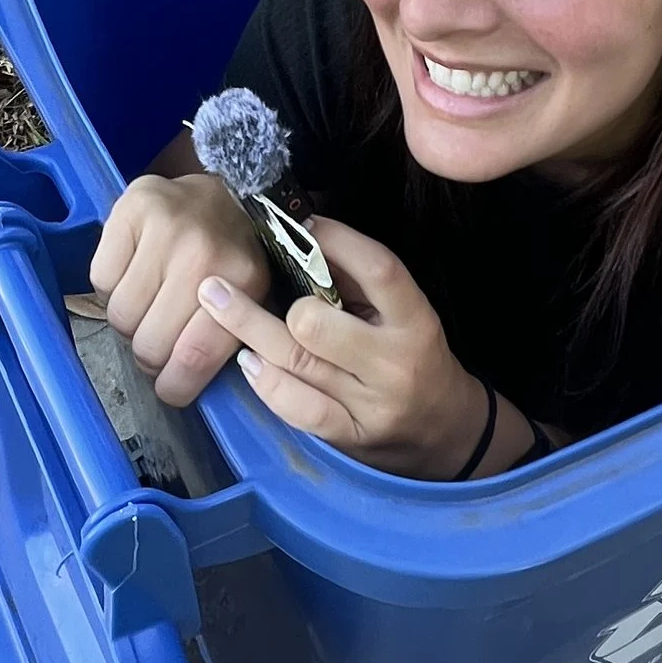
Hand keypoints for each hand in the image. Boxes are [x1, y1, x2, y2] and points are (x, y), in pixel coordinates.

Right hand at [89, 171, 270, 403]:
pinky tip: (135, 274)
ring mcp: (163, 227)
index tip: (169, 390)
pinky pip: (100, 279)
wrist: (227, 193)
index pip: (193, 356)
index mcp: (244, 280)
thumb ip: (230, 338)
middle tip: (159, 342)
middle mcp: (202, 252)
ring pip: (120, 315)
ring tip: (149, 305)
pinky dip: (112, 286)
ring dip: (130, 321)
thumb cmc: (237, 255)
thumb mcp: (253, 297)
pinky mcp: (129, 209)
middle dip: (151, 354)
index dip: (175, 385)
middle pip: (149, 343)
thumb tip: (183, 386)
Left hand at [192, 217, 513, 478]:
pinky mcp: (348, 436)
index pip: (379, 271)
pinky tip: (246, 360)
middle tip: (242, 283)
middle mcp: (393, 364)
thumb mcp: (404, 313)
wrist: (446, 431)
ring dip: (248, 328)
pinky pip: (296, 407)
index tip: (301, 225)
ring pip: (294, 364)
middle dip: (278, 302)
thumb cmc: (416, 357)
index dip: (337, 241)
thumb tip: (302, 241)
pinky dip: (264, 381)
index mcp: (416, 322)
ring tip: (215, 301)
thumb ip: (360, 282)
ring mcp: (368, 405)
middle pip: (315, 325)